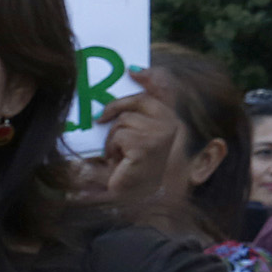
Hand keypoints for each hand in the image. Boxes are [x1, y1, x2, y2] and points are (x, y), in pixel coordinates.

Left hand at [93, 69, 185, 211]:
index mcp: (170, 121)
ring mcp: (160, 135)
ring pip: (123, 120)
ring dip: (113, 137)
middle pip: (136, 101)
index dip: (151, 76)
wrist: (134, 199)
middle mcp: (171, 125)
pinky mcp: (146, 145)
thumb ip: (134, 112)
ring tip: (118, 154)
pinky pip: (119, 134)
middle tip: (101, 120)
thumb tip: (132, 76)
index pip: (163, 89)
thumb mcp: (134, 135)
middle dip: (115, 110)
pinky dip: (112, 147)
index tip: (133, 71)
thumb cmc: (132, 167)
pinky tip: (120, 161)